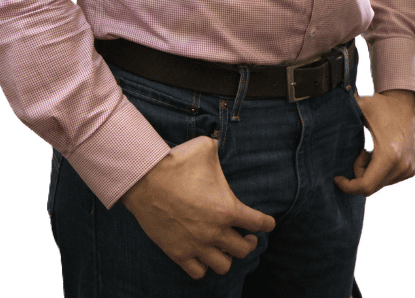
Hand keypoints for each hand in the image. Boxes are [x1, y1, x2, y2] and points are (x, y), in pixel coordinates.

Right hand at [122, 135, 275, 279]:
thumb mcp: (206, 148)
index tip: (268, 224)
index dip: (267, 224)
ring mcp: (197, 245)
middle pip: (243, 249)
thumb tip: (220, 141)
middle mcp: (216, 231)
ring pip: (223, 265)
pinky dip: (204, 266)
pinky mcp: (178, 253)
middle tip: (247, 236)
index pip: (259, 223)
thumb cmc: (177, 161)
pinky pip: (198, 272)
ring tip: (225, 247)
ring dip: (227, 257)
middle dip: (249, 242)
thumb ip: (219, 149)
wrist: (146, 179)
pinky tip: (203, 255)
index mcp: (228, 208)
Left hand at [334, 89, 414, 197]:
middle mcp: (402, 167)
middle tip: (361, 151)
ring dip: (369, 171)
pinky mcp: (411, 170)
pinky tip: (380, 153)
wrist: (404, 101)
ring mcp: (408, 170)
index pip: (365, 186)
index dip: (348, 186)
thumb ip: (339, 112)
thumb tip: (318, 114)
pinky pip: (388, 180)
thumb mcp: (359, 106)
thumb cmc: (380, 104)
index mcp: (389, 155)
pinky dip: (379, 171)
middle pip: (371, 187)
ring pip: (379, 184)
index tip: (337, 177)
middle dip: (359, 173)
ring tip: (371, 149)